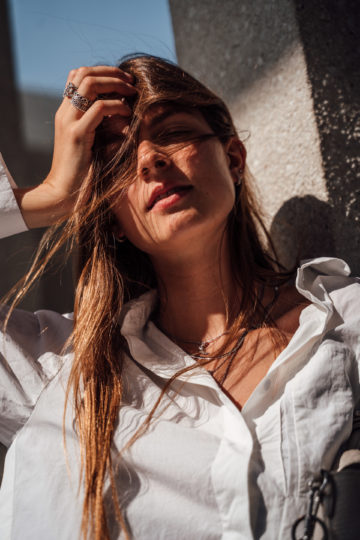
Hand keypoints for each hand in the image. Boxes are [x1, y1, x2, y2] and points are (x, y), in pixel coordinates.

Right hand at [15, 65, 136, 227]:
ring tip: (131, 93)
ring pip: (90, 83)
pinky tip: (127, 114)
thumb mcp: (90, 143)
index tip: (122, 82)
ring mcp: (69, 122)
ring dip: (115, 84)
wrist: (62, 194)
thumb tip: (122, 116)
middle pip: (83, 72)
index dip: (101, 72)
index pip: (77, 75)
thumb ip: (99, 126)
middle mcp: (64, 113)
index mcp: (65, 113)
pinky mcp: (77, 135)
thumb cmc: (80, 173)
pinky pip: (100, 108)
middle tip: (130, 82)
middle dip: (111, 73)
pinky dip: (117, 106)